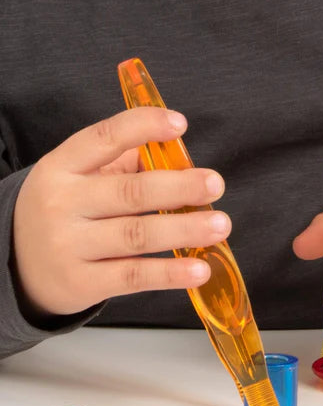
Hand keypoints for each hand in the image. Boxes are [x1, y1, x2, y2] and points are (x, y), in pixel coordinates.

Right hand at [13, 107, 230, 316]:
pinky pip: (134, 277)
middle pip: (130, 192)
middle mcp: (63, 203)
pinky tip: (200, 269)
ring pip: (137, 235)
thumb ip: (122, 165)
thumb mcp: (79, 180)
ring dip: (184, 229)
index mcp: (63, 167)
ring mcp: (70, 245)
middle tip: (215, 184)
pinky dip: (170, 273)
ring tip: (220, 226)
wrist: (18, 265)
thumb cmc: (66, 213)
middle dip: (178, 187)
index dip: (142, 127)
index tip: (180, 124)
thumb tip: (178, 158)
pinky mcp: (82, 282)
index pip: (103, 138)